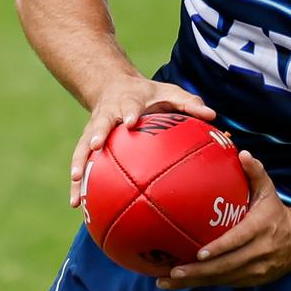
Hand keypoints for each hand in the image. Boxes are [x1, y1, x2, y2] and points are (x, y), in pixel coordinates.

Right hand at [69, 77, 214, 206]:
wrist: (114, 86)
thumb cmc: (149, 95)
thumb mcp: (170, 93)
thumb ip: (190, 104)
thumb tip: (213, 116)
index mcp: (128, 101)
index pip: (128, 106)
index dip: (128, 113)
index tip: (129, 122)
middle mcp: (107, 115)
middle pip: (99, 124)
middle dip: (97, 135)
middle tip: (96, 147)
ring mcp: (93, 129)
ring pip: (82, 147)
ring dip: (78, 166)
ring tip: (78, 189)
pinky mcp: (87, 143)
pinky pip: (80, 163)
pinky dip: (77, 183)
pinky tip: (78, 205)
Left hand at [156, 150, 290, 289]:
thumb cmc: (276, 212)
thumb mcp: (269, 190)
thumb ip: (256, 172)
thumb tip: (243, 153)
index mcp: (261, 227)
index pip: (239, 239)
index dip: (219, 248)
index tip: (199, 253)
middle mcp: (260, 251)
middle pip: (227, 265)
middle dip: (198, 271)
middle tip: (173, 272)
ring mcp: (257, 269)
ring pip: (224, 278)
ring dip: (196, 281)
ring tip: (168, 281)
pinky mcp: (253, 280)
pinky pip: (226, 282)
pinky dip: (204, 283)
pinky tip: (184, 283)